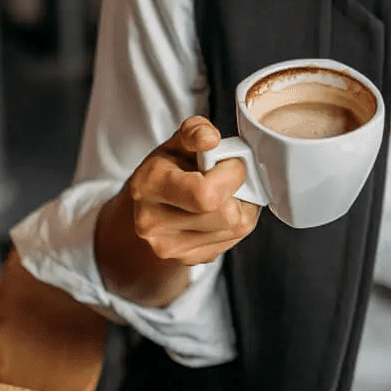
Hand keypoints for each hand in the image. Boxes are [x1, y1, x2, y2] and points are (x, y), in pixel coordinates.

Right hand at [94, 116, 260, 307]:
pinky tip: (220, 210)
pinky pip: (233, 241)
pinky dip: (236, 223)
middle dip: (239, 191)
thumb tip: (210, 138)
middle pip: (225, 215)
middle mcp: (154, 223)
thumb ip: (194, 131)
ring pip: (236, 229)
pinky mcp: (189, 260)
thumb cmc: (167, 169)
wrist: (148, 206)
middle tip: (230, 178)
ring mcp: (171, 248)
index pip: (205, 193)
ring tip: (225, 193)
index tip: (230, 162)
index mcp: (149, 185)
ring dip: (242, 207)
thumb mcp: (176, 142)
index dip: (231, 174)